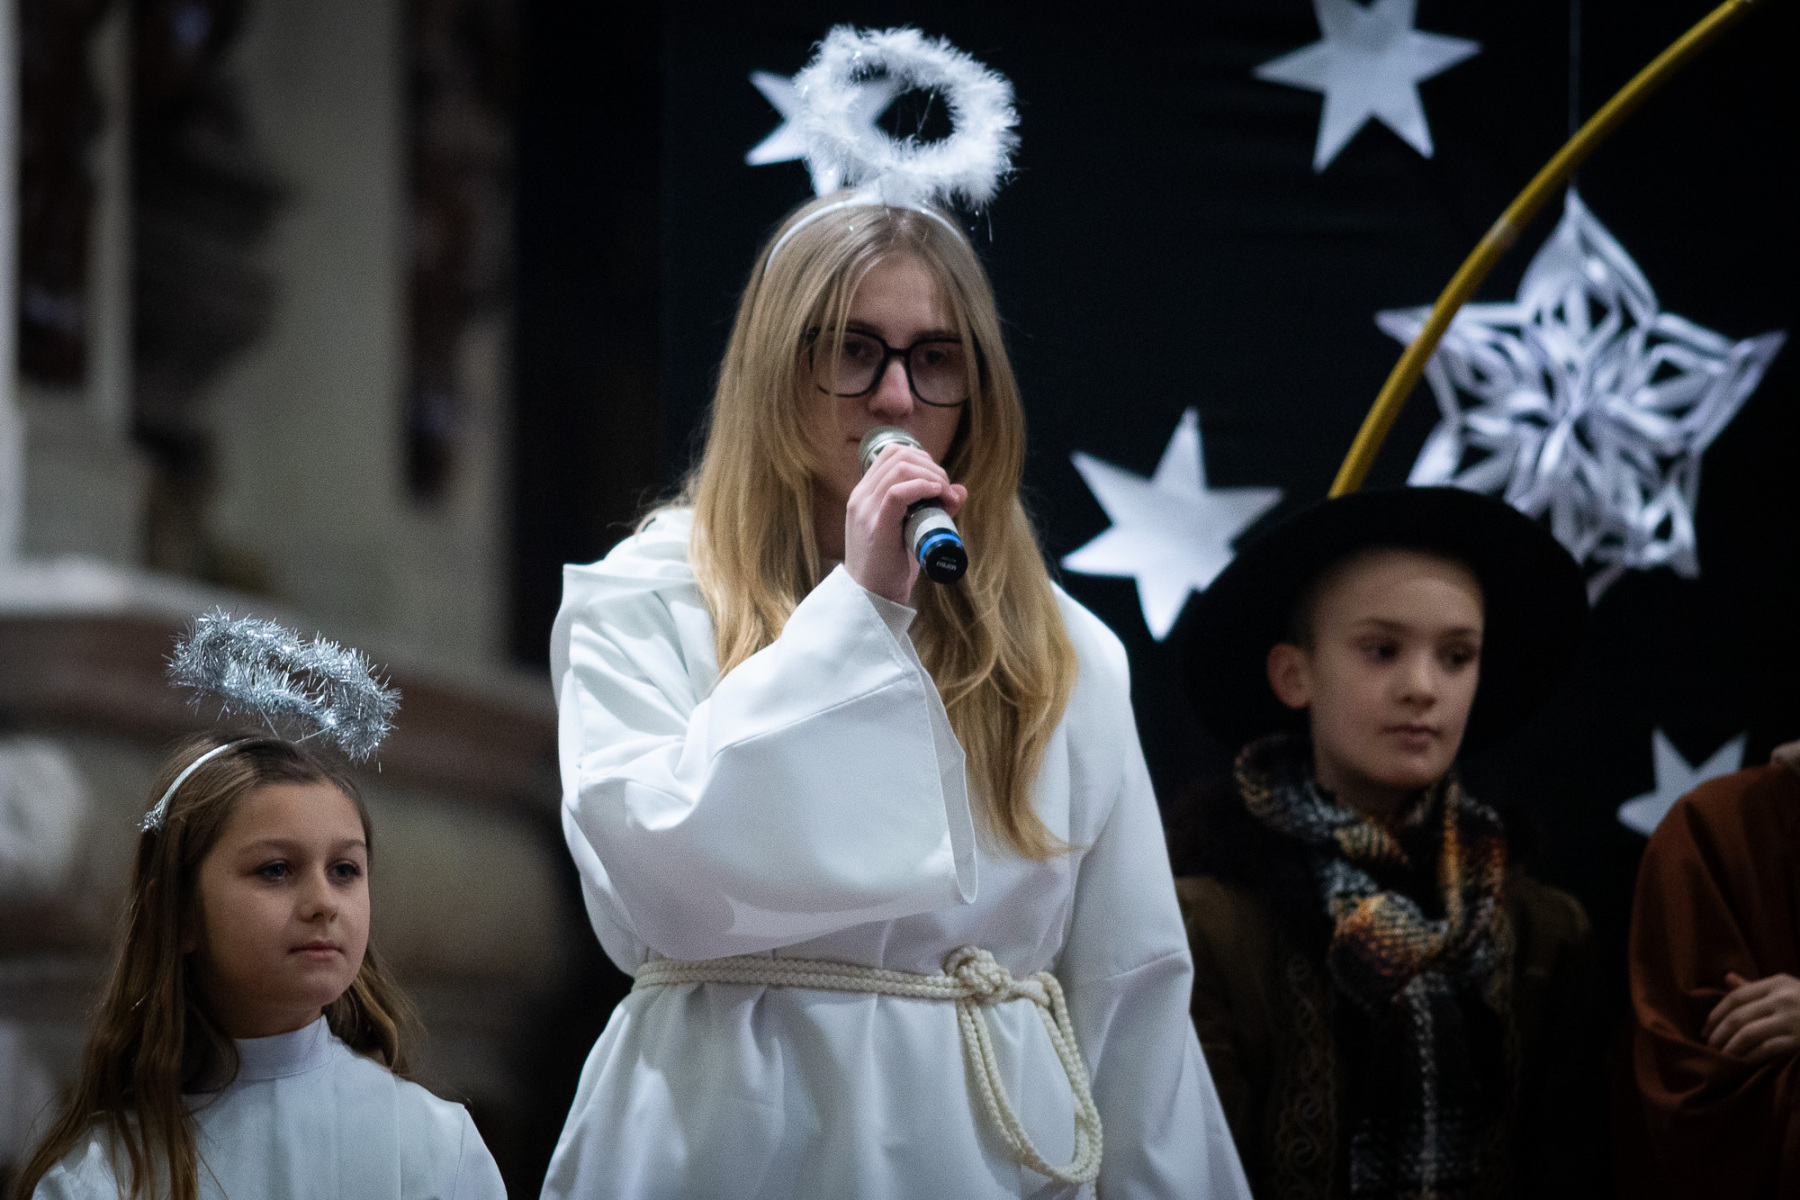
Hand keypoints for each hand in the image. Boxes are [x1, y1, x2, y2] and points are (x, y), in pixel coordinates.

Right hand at [843, 444, 965, 604]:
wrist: (872, 597)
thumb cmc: (891, 565)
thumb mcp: (910, 530)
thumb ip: (932, 508)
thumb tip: (960, 490)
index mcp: (865, 494)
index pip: (892, 454)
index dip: (922, 459)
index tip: (940, 481)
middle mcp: (862, 497)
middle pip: (899, 455)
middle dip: (931, 466)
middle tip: (947, 491)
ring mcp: (866, 509)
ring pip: (900, 469)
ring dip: (932, 476)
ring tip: (946, 496)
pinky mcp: (876, 526)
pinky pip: (896, 492)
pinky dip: (922, 486)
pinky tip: (937, 494)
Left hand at [1703, 972, 1799, 1060]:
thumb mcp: (1788, 988)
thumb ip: (1756, 987)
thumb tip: (1727, 978)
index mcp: (1777, 983)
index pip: (1735, 997)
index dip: (1715, 1014)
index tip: (1705, 1029)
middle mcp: (1783, 999)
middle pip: (1738, 1016)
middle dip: (1719, 1034)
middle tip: (1708, 1046)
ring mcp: (1793, 1020)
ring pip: (1748, 1034)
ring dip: (1730, 1047)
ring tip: (1722, 1056)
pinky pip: (1767, 1049)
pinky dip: (1751, 1057)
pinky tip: (1743, 1062)